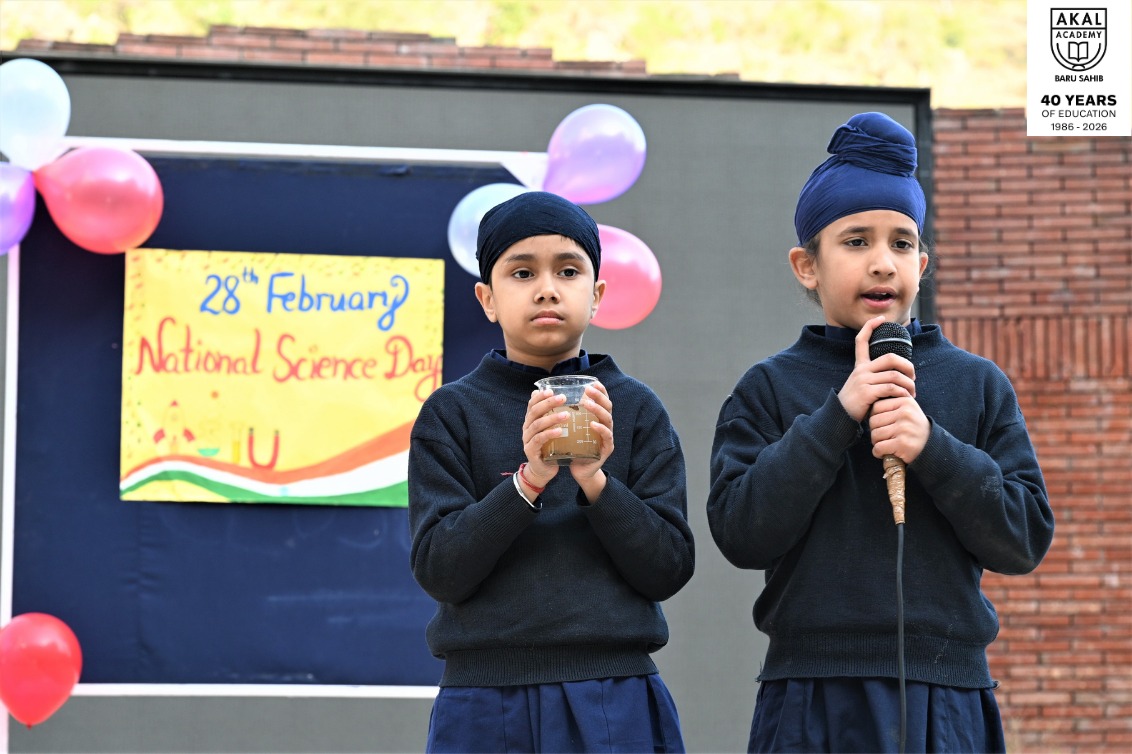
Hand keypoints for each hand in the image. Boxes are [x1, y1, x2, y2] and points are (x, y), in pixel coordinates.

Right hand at [521, 388, 564, 490]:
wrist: (543, 470)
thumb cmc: (549, 447)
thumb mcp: (550, 429)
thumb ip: (551, 415)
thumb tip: (555, 398)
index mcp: (530, 421)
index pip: (532, 404)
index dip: (540, 397)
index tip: (551, 390)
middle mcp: (527, 428)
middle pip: (535, 412)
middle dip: (548, 403)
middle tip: (563, 398)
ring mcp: (527, 439)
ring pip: (537, 425)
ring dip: (552, 418)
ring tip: (566, 414)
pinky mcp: (531, 451)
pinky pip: (539, 440)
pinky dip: (549, 434)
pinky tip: (560, 431)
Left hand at [569, 382, 613, 501]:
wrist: (579, 470)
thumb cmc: (573, 447)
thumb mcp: (570, 429)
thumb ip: (566, 415)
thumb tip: (551, 398)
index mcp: (597, 419)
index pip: (602, 401)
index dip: (600, 391)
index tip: (592, 383)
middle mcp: (605, 425)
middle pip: (607, 407)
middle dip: (599, 397)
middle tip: (589, 390)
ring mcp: (608, 437)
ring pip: (607, 420)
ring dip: (598, 410)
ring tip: (588, 404)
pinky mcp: (606, 449)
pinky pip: (607, 437)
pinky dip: (601, 430)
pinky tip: (592, 424)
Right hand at [838, 316, 916, 421]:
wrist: (840, 418)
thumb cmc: (857, 404)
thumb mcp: (862, 386)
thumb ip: (875, 378)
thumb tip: (897, 374)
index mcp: (859, 366)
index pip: (861, 340)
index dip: (870, 327)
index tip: (880, 318)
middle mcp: (861, 370)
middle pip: (891, 358)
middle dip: (908, 366)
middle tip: (913, 377)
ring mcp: (863, 381)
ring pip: (895, 375)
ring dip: (908, 385)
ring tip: (912, 393)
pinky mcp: (866, 393)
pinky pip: (891, 389)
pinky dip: (902, 393)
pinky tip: (905, 398)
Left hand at [869, 395, 929, 462]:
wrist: (930, 445)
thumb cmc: (913, 426)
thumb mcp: (907, 408)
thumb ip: (893, 401)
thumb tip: (873, 394)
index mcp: (905, 402)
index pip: (876, 407)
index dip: (875, 418)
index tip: (884, 424)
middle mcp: (905, 413)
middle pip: (873, 421)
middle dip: (875, 431)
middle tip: (884, 437)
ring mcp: (904, 428)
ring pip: (875, 434)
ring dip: (876, 442)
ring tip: (886, 444)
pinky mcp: (902, 443)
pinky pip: (878, 447)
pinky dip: (878, 452)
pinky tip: (885, 453)